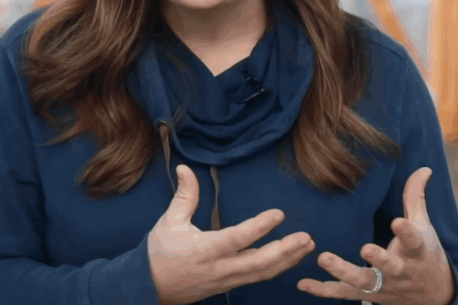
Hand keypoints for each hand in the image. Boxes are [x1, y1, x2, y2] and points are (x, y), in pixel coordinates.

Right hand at [148, 164, 315, 304]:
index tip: (278, 214)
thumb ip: (184, 196)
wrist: (150, 289)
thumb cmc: (159, 253)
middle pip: (258, 263)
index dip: (259, 227)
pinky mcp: (229, 285)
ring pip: (262, 273)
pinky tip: (291, 258)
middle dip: (286, 251)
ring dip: (287, 260)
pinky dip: (277, 268)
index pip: (237, 239)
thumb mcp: (169, 222)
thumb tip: (185, 167)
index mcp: (204, 250)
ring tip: (307, 245)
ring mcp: (226, 280)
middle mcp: (219, 268)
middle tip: (306, 237)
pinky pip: (257, 278)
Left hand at [297, 167, 454, 304]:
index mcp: (416, 252)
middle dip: (379, 259)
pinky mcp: (367, 295)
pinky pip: (343, 293)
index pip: (413, 242)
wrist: (431, 296)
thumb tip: (424, 168)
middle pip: (389, 267)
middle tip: (365, 248)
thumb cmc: (424, 254)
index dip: (406, 232)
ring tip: (323, 258)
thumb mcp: (424, 227)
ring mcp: (383, 285)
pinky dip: (323, 290)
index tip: (397, 221)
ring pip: (363, 281)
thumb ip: (416, 198)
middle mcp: (400, 271)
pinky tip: (303, 283)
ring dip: (343, 271)